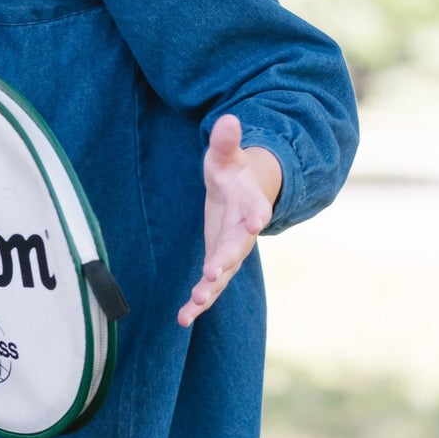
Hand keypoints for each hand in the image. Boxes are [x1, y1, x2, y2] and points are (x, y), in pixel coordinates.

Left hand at [177, 115, 280, 327]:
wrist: (242, 193)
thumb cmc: (233, 171)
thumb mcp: (226, 155)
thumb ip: (227, 141)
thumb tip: (228, 118)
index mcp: (250, 202)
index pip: (256, 208)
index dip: (255, 216)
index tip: (255, 223)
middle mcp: (243, 232)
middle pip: (237, 248)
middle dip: (225, 260)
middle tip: (213, 273)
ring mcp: (231, 251)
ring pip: (223, 274)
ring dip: (210, 290)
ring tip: (195, 304)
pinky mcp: (218, 262)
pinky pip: (209, 287)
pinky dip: (197, 304)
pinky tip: (183, 319)